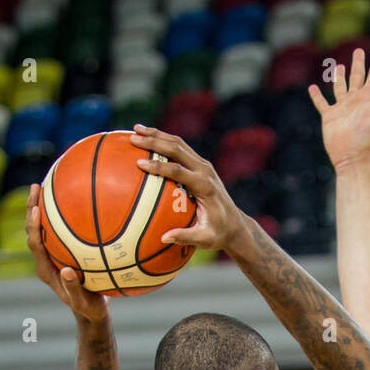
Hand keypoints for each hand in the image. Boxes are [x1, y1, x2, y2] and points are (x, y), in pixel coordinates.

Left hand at [25, 185, 109, 322]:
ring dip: (41, 207)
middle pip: (33, 230)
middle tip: (37, 186)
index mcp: (46, 270)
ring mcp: (53, 256)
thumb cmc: (88, 307)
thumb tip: (67, 271)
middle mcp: (45, 260)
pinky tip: (72, 200)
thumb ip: (74, 288)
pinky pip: (57, 231)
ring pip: (43, 228)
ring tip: (46, 186)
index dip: (33, 226)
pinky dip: (59, 215)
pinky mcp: (62, 253)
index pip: (34, 244)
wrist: (90, 311)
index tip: (35, 209)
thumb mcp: (84, 301)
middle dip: (32, 208)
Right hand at [130, 126, 245, 251]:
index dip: (159, 166)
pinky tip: (147, 139)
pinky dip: (163, 141)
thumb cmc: (219, 234)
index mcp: (204, 186)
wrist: (236, 224)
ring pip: (178, 143)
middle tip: (133, 138)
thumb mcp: (205, 239)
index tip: (139, 164)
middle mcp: (205, 170)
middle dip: (154, 141)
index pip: (178, 171)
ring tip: (135, 129)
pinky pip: (180, 148)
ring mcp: (203, 164)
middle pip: (177, 149)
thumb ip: (186, 237)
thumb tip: (163, 238)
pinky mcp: (201, 164)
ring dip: (157, 135)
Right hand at [309, 48, 369, 172]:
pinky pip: (321, 103)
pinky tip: (312, 88)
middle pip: (357, 77)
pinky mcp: (329, 117)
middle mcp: (355, 101)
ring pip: (340, 87)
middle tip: (358, 50)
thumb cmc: (368, 140)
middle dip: (358, 64)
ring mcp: (342, 108)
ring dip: (339, 77)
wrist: (352, 158)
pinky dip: (316, 96)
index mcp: (368, 100)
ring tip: (338, 66)